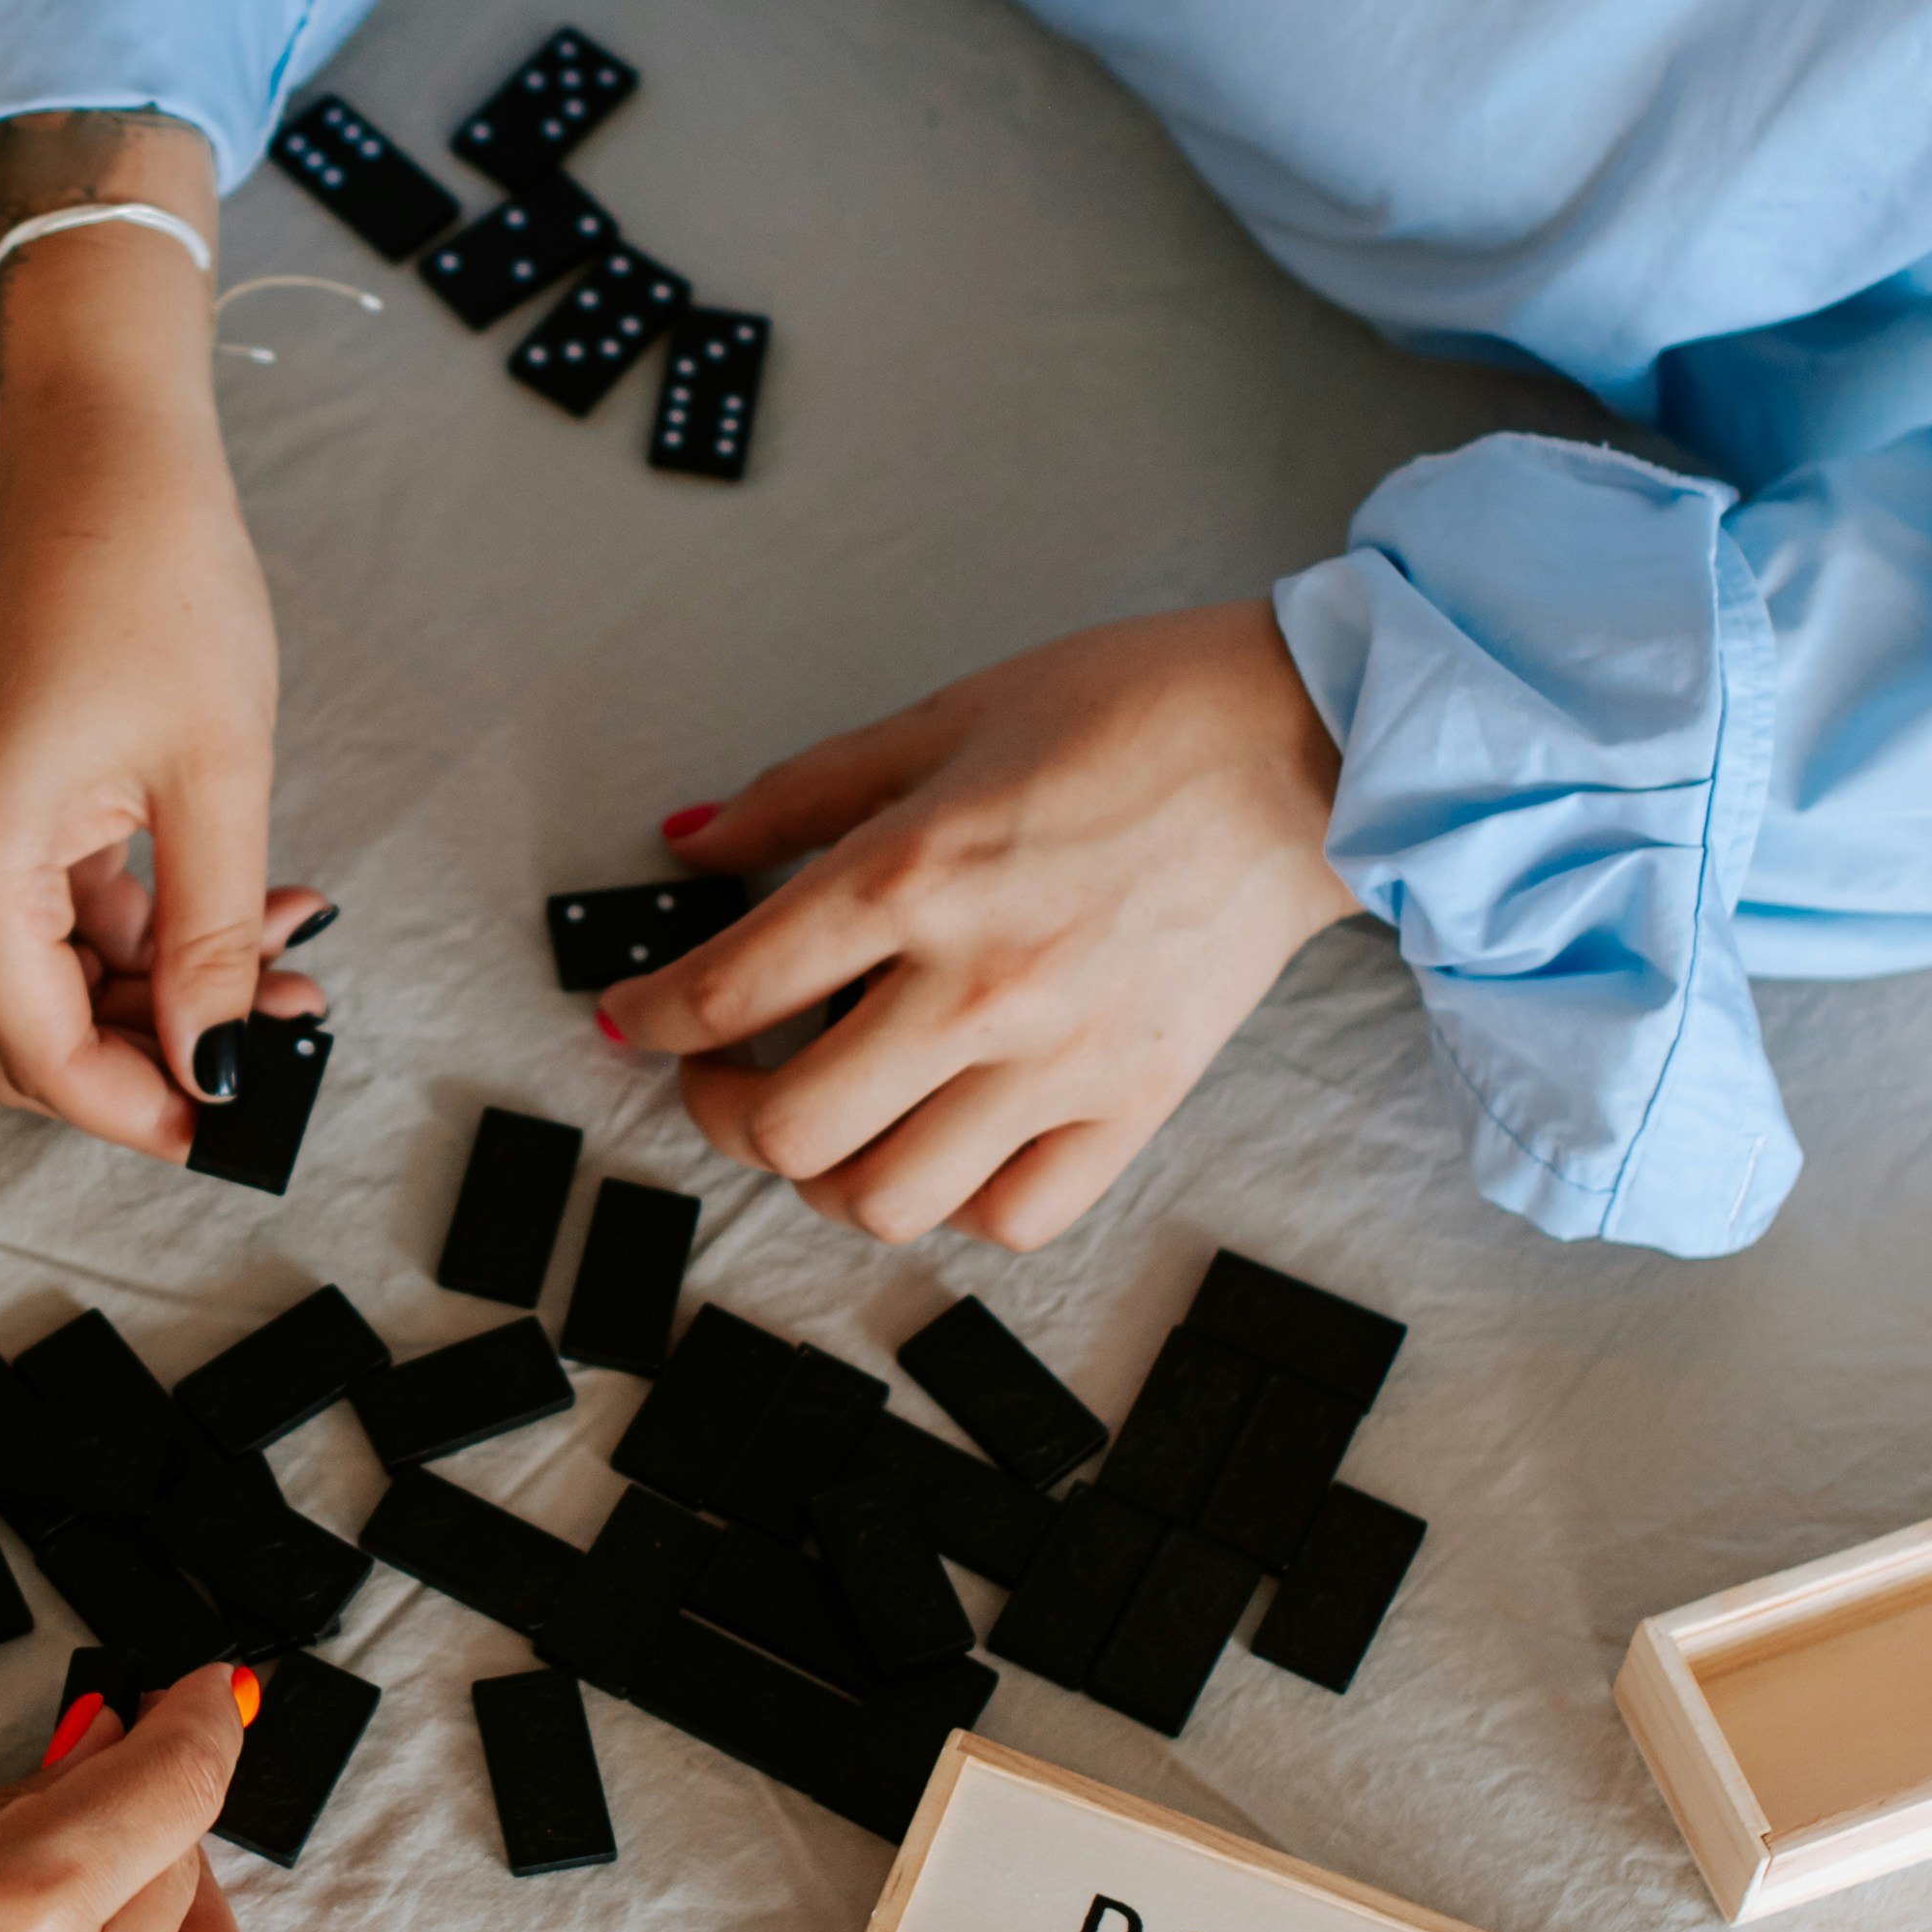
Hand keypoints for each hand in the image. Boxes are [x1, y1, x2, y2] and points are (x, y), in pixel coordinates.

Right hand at [0, 122, 314, 1160]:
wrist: (107, 455)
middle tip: (276, 1045)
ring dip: (161, 999)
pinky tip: (252, 915)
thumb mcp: (219, 782)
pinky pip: (51, 922)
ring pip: (44, 987)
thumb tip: (219, 1068)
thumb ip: (214, 944)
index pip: (41, 1053)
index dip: (144, 1109)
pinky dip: (144, 940)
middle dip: (153, 1061)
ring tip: (290, 968)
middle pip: (25, 1039)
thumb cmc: (156, 582)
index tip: (241, 1122)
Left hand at [600, 602, 1361, 1247]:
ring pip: (886, 1200)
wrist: (1300, 750)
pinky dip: (952, 1202)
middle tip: (719, 1072)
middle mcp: (976, 987)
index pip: (730, 990)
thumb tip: (690, 841)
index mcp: (914, 876)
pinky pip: (1012, 1217)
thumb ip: (802, 792)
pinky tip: (937, 1141)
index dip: (651, 1017)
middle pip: (787, 1128)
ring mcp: (1058, 1062)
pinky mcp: (1131, 1106)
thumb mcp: (941, 719)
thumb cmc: (1130, 714)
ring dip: (824, 1172)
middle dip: (716, 1112)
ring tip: (822, 1116)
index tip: (631, 1019)